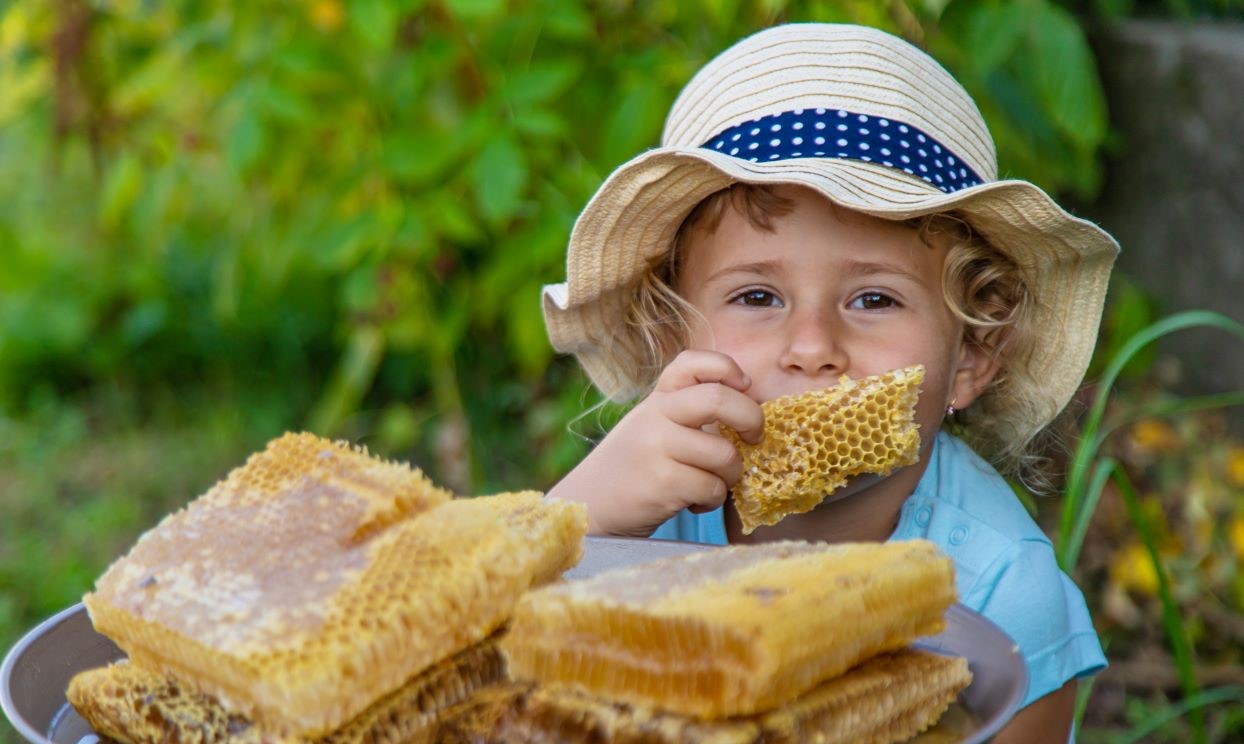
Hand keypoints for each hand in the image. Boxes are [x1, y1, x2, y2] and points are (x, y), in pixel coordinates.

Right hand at [548, 350, 764, 536]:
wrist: (588, 507)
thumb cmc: (632, 469)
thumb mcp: (651, 427)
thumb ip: (688, 413)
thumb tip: (750, 414)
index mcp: (657, 398)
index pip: (692, 361)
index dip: (727, 367)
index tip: (744, 387)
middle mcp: (655, 415)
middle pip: (720, 400)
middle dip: (752, 419)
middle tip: (754, 437)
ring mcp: (657, 447)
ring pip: (725, 454)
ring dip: (731, 475)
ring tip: (711, 483)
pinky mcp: (663, 482)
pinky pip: (713, 487)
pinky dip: (712, 500)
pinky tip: (693, 502)